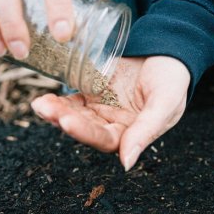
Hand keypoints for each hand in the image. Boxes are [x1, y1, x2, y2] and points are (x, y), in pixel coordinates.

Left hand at [31, 56, 189, 170]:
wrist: (169, 49)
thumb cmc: (173, 78)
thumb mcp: (165, 104)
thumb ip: (146, 131)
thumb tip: (126, 164)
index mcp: (133, 133)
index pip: (104, 139)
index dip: (84, 132)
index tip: (66, 121)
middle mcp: (114, 125)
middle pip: (85, 128)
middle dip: (64, 120)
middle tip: (47, 110)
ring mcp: (102, 108)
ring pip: (75, 115)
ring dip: (57, 112)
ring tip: (40, 105)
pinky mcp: (94, 92)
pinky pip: (73, 100)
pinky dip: (59, 101)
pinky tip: (45, 99)